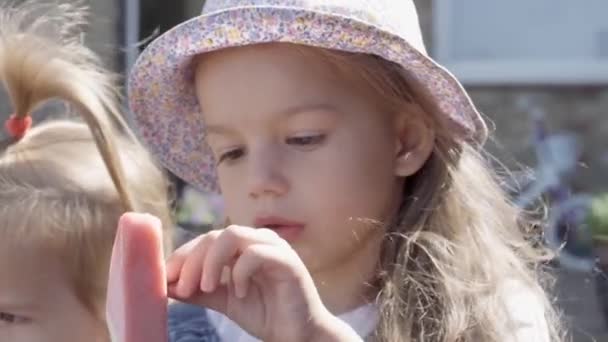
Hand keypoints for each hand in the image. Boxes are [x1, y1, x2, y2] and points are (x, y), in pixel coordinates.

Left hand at [166, 225, 359, 341]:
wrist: (297, 334)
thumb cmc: (264, 313)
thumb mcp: (224, 301)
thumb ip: (199, 291)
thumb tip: (167, 285)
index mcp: (242, 247)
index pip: (206, 239)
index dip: (184, 255)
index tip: (167, 277)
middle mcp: (257, 241)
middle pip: (215, 235)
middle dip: (193, 261)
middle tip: (184, 288)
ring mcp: (274, 247)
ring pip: (233, 235)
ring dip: (212, 261)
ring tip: (206, 287)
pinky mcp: (288, 261)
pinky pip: (256, 254)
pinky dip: (240, 272)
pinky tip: (238, 293)